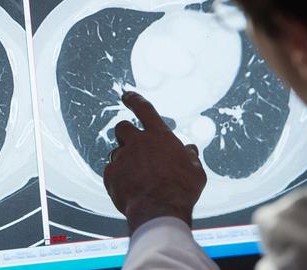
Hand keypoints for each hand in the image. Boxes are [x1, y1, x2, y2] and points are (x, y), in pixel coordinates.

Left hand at [103, 91, 206, 233]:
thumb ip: (190, 157)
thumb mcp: (195, 171)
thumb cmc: (181, 190)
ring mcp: (122, 157)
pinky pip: (111, 172)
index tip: (127, 95)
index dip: (134, 100)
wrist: (159, 210)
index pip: (144, 109)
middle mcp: (138, 142)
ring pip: (116, 151)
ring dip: (124, 160)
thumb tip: (190, 150)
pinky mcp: (110, 174)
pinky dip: (118, 179)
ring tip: (137, 178)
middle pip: (122, 127)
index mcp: (159, 136)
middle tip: (133, 147)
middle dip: (125, 134)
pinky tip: (129, 190)